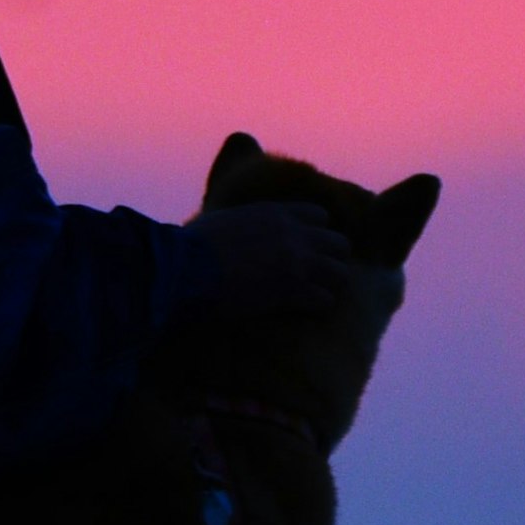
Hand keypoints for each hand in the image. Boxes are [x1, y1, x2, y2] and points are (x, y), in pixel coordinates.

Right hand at [188, 199, 353, 318]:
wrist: (185, 268)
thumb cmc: (192, 245)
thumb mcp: (223, 218)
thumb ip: (242, 219)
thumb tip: (233, 226)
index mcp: (277, 213)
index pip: (320, 216)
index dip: (317, 233)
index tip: (310, 247)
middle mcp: (294, 234)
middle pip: (339, 244)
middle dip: (332, 259)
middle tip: (320, 274)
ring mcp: (297, 263)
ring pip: (339, 273)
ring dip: (329, 285)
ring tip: (317, 296)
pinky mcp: (293, 291)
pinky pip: (325, 300)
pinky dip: (318, 307)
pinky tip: (307, 312)